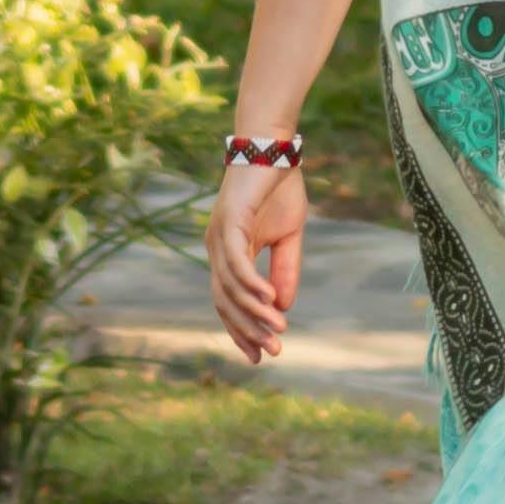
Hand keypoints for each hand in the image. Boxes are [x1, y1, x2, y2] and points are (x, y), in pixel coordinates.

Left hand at [208, 152, 309, 361]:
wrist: (274, 148)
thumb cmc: (278, 189)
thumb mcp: (287, 237)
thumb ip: (283, 270)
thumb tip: (281, 307)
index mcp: (227, 253)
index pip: (228, 301)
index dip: (242, 329)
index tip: (260, 355)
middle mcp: (217, 248)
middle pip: (226, 301)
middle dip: (249, 330)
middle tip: (273, 352)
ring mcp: (219, 236)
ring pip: (230, 286)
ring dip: (254, 312)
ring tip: (279, 330)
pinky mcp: (229, 222)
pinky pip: (237, 262)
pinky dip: (252, 285)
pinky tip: (269, 303)